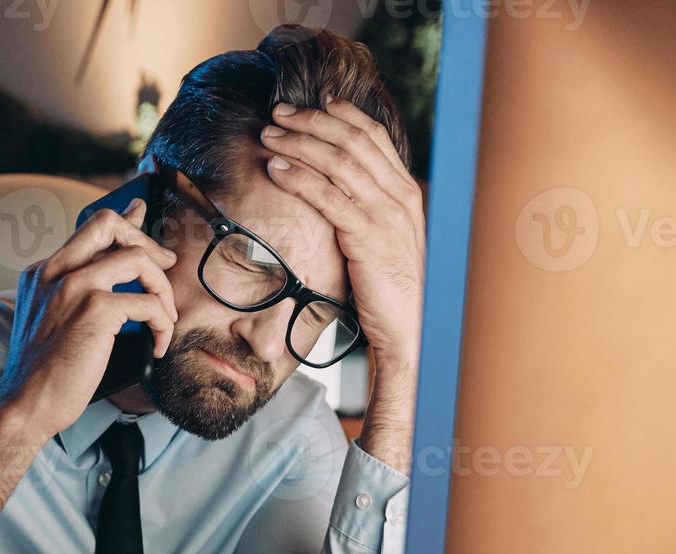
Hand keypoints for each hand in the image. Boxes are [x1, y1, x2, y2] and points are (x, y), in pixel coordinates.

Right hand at [0, 199, 177, 439]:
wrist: (26, 404)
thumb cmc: (43, 372)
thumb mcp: (50, 320)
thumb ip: (73, 294)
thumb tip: (114, 280)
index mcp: (42, 272)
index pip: (89, 228)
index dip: (124, 219)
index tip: (143, 216)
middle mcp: (55, 271)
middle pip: (110, 223)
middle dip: (147, 241)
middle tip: (166, 268)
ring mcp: (74, 287)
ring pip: (138, 258)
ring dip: (163, 290)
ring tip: (165, 319)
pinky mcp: (95, 311)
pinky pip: (148, 303)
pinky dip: (162, 325)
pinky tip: (157, 346)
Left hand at [259, 99, 424, 369]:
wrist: (407, 327)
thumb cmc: (389, 288)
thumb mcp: (385, 239)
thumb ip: (370, 210)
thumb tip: (343, 190)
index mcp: (405, 192)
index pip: (374, 138)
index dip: (342, 115)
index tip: (315, 104)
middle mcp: (399, 196)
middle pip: (352, 141)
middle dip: (312, 121)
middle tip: (278, 113)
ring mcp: (385, 215)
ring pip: (338, 163)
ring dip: (299, 144)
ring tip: (268, 135)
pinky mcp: (367, 237)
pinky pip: (328, 198)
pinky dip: (299, 178)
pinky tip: (276, 169)